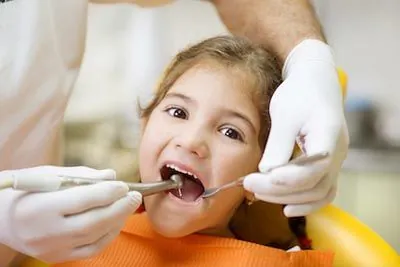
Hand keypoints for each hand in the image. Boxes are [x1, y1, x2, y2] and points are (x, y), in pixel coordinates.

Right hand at [0, 166, 141, 262]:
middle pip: (91, 223)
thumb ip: (82, 176)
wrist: (3, 219)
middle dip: (118, 209)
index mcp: (39, 207)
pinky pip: (90, 250)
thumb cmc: (28, 191)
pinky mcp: (57, 258)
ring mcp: (51, 249)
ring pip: (93, 238)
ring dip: (117, 221)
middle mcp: (44, 232)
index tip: (123, 185)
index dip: (107, 193)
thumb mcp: (50, 175)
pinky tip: (116, 221)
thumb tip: (112, 176)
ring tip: (128, 206)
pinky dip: (108, 235)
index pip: (81, 200)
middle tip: (135, 196)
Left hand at [243, 40, 348, 216]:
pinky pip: (322, 190)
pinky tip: (285, 207)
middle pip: (314, 185)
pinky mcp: (327, 163)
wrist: (316, 81)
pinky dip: (305, 202)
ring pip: (319, 192)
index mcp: (329, 136)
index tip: (255, 179)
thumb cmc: (299, 93)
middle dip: (279, 191)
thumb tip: (267, 174)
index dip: (284, 180)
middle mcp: (338, 152)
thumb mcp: (284, 114)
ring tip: (259, 194)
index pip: (312, 169)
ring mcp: (336, 160)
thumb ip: (278, 145)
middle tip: (248, 186)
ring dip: (289, 198)